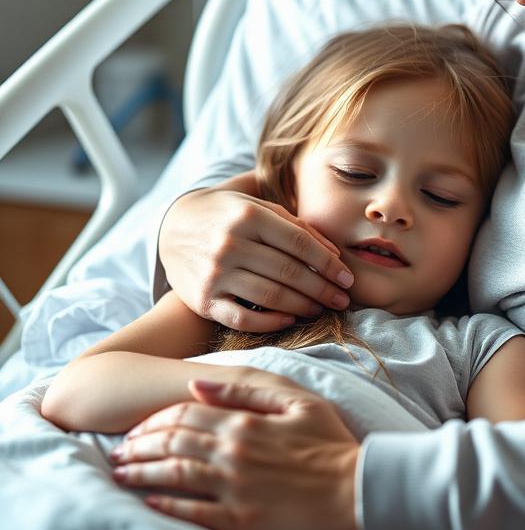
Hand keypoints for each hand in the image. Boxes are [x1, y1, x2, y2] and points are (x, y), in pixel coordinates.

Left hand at [111, 379, 361, 529]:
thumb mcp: (297, 401)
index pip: (184, 415)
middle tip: (118, 451)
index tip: (136, 428)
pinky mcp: (240, 520)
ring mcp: (234, 488)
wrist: (357, 490)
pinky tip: (148, 501)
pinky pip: (192, 512)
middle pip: (170, 443)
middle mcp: (232, 452)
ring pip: (173, 475)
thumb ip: (246, 391)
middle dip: (138, 446)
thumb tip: (197, 383)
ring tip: (120, 474)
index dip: (153, 421)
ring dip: (141, 472)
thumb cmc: (332, 444)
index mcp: (245, 423)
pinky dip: (166, 505)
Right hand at [159, 181, 353, 330]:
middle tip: (343, 300)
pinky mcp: (203, 300)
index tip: (347, 278)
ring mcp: (215, 274)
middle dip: (323, 289)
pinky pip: (243, 319)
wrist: (172, 227)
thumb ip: (296, 226)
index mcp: (249, 216)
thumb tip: (334, 253)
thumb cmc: (229, 215)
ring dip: (303, 306)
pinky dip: (271, 322)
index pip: (300, 243)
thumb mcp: (260, 206)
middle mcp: (230, 244)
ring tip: (321, 308)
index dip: (329, 264)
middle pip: (289, 272)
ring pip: (271, 296)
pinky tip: (289, 319)